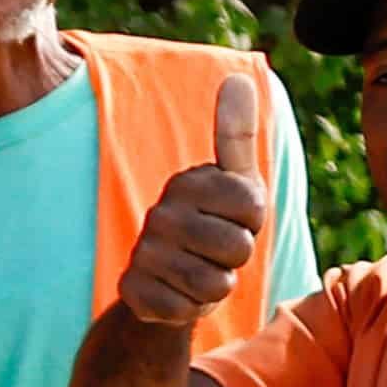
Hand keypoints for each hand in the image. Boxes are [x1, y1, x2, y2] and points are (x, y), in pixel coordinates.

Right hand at [118, 70, 277, 326]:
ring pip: (214, 284)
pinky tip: (178, 294)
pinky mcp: (132, 291)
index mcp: (188, 183)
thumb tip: (239, 77)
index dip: (253, 222)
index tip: (234, 219)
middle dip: (236, 259)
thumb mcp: (236, 182)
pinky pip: (186, 309)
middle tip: (216, 252)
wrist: (164, 281)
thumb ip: (238, 135)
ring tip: (199, 273)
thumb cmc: (213, 225)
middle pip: (237, 249)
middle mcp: (160, 214)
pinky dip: (190, 309)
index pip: (253, 208)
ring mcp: (143, 253)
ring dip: (215, 286)